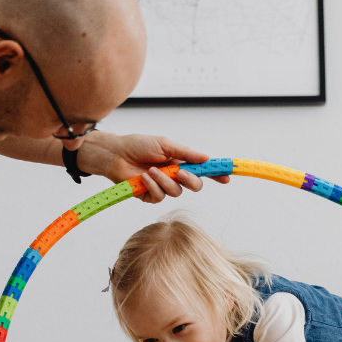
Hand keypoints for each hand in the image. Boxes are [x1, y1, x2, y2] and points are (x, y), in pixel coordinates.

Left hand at [79, 133, 229, 203]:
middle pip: (194, 186)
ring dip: (164, 181)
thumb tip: (206, 157)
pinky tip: (143, 177)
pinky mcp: (149, 196)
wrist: (115, 154)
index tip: (226, 177)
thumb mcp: (164, 145)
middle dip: (191, 180)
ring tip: (150, 169)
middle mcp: (174, 176)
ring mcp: (162, 187)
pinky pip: (159, 197)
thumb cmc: (138, 145)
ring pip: (176, 192)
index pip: (202, 170)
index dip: (215, 174)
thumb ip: (186, 153)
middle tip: (181, 173)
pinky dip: (152, 186)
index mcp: (180, 162)